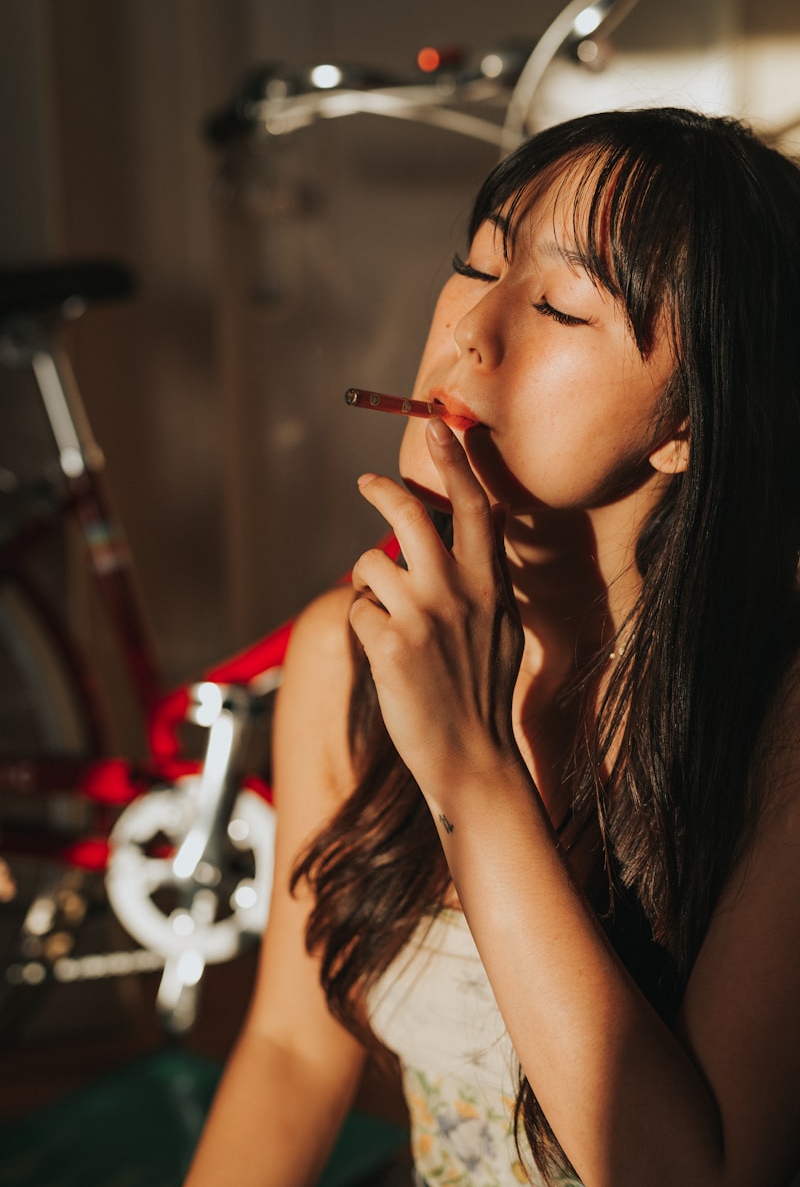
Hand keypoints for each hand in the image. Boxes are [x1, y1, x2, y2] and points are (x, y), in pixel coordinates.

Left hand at [349, 418, 523, 794]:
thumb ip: (482, 578)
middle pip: (409, 516)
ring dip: (369, 586)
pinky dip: (364, 627)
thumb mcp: (500, 626)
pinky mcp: (390, 644)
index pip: (474, 507)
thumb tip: (470, 529)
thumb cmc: (483, 693)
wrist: (474, 758)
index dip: (455, 463)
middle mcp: (459, 591)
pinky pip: (357, 610)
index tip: (440, 427)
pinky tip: (386, 657)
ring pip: (370, 566)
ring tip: (388, 620)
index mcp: (490, 583)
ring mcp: (423, 616)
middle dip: (381, 491)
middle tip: (366, 482)